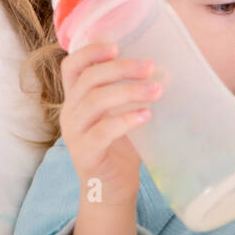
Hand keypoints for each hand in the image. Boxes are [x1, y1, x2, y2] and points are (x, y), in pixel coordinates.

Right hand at [58, 40, 159, 206]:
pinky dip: (125, 119)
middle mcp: (70, 112)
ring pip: (95, 101)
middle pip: (88, 79)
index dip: (90, 52)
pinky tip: (146, 115)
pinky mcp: (86, 154)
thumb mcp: (120, 112)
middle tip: (150, 67)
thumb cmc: (121, 145)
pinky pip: (103, 131)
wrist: (112, 188)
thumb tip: (165, 68)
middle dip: (121, 68)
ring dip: (128, 91)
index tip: (117, 46)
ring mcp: (74, 134)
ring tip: (157, 90)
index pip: (71, 66)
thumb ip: (129, 90)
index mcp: (76, 98)